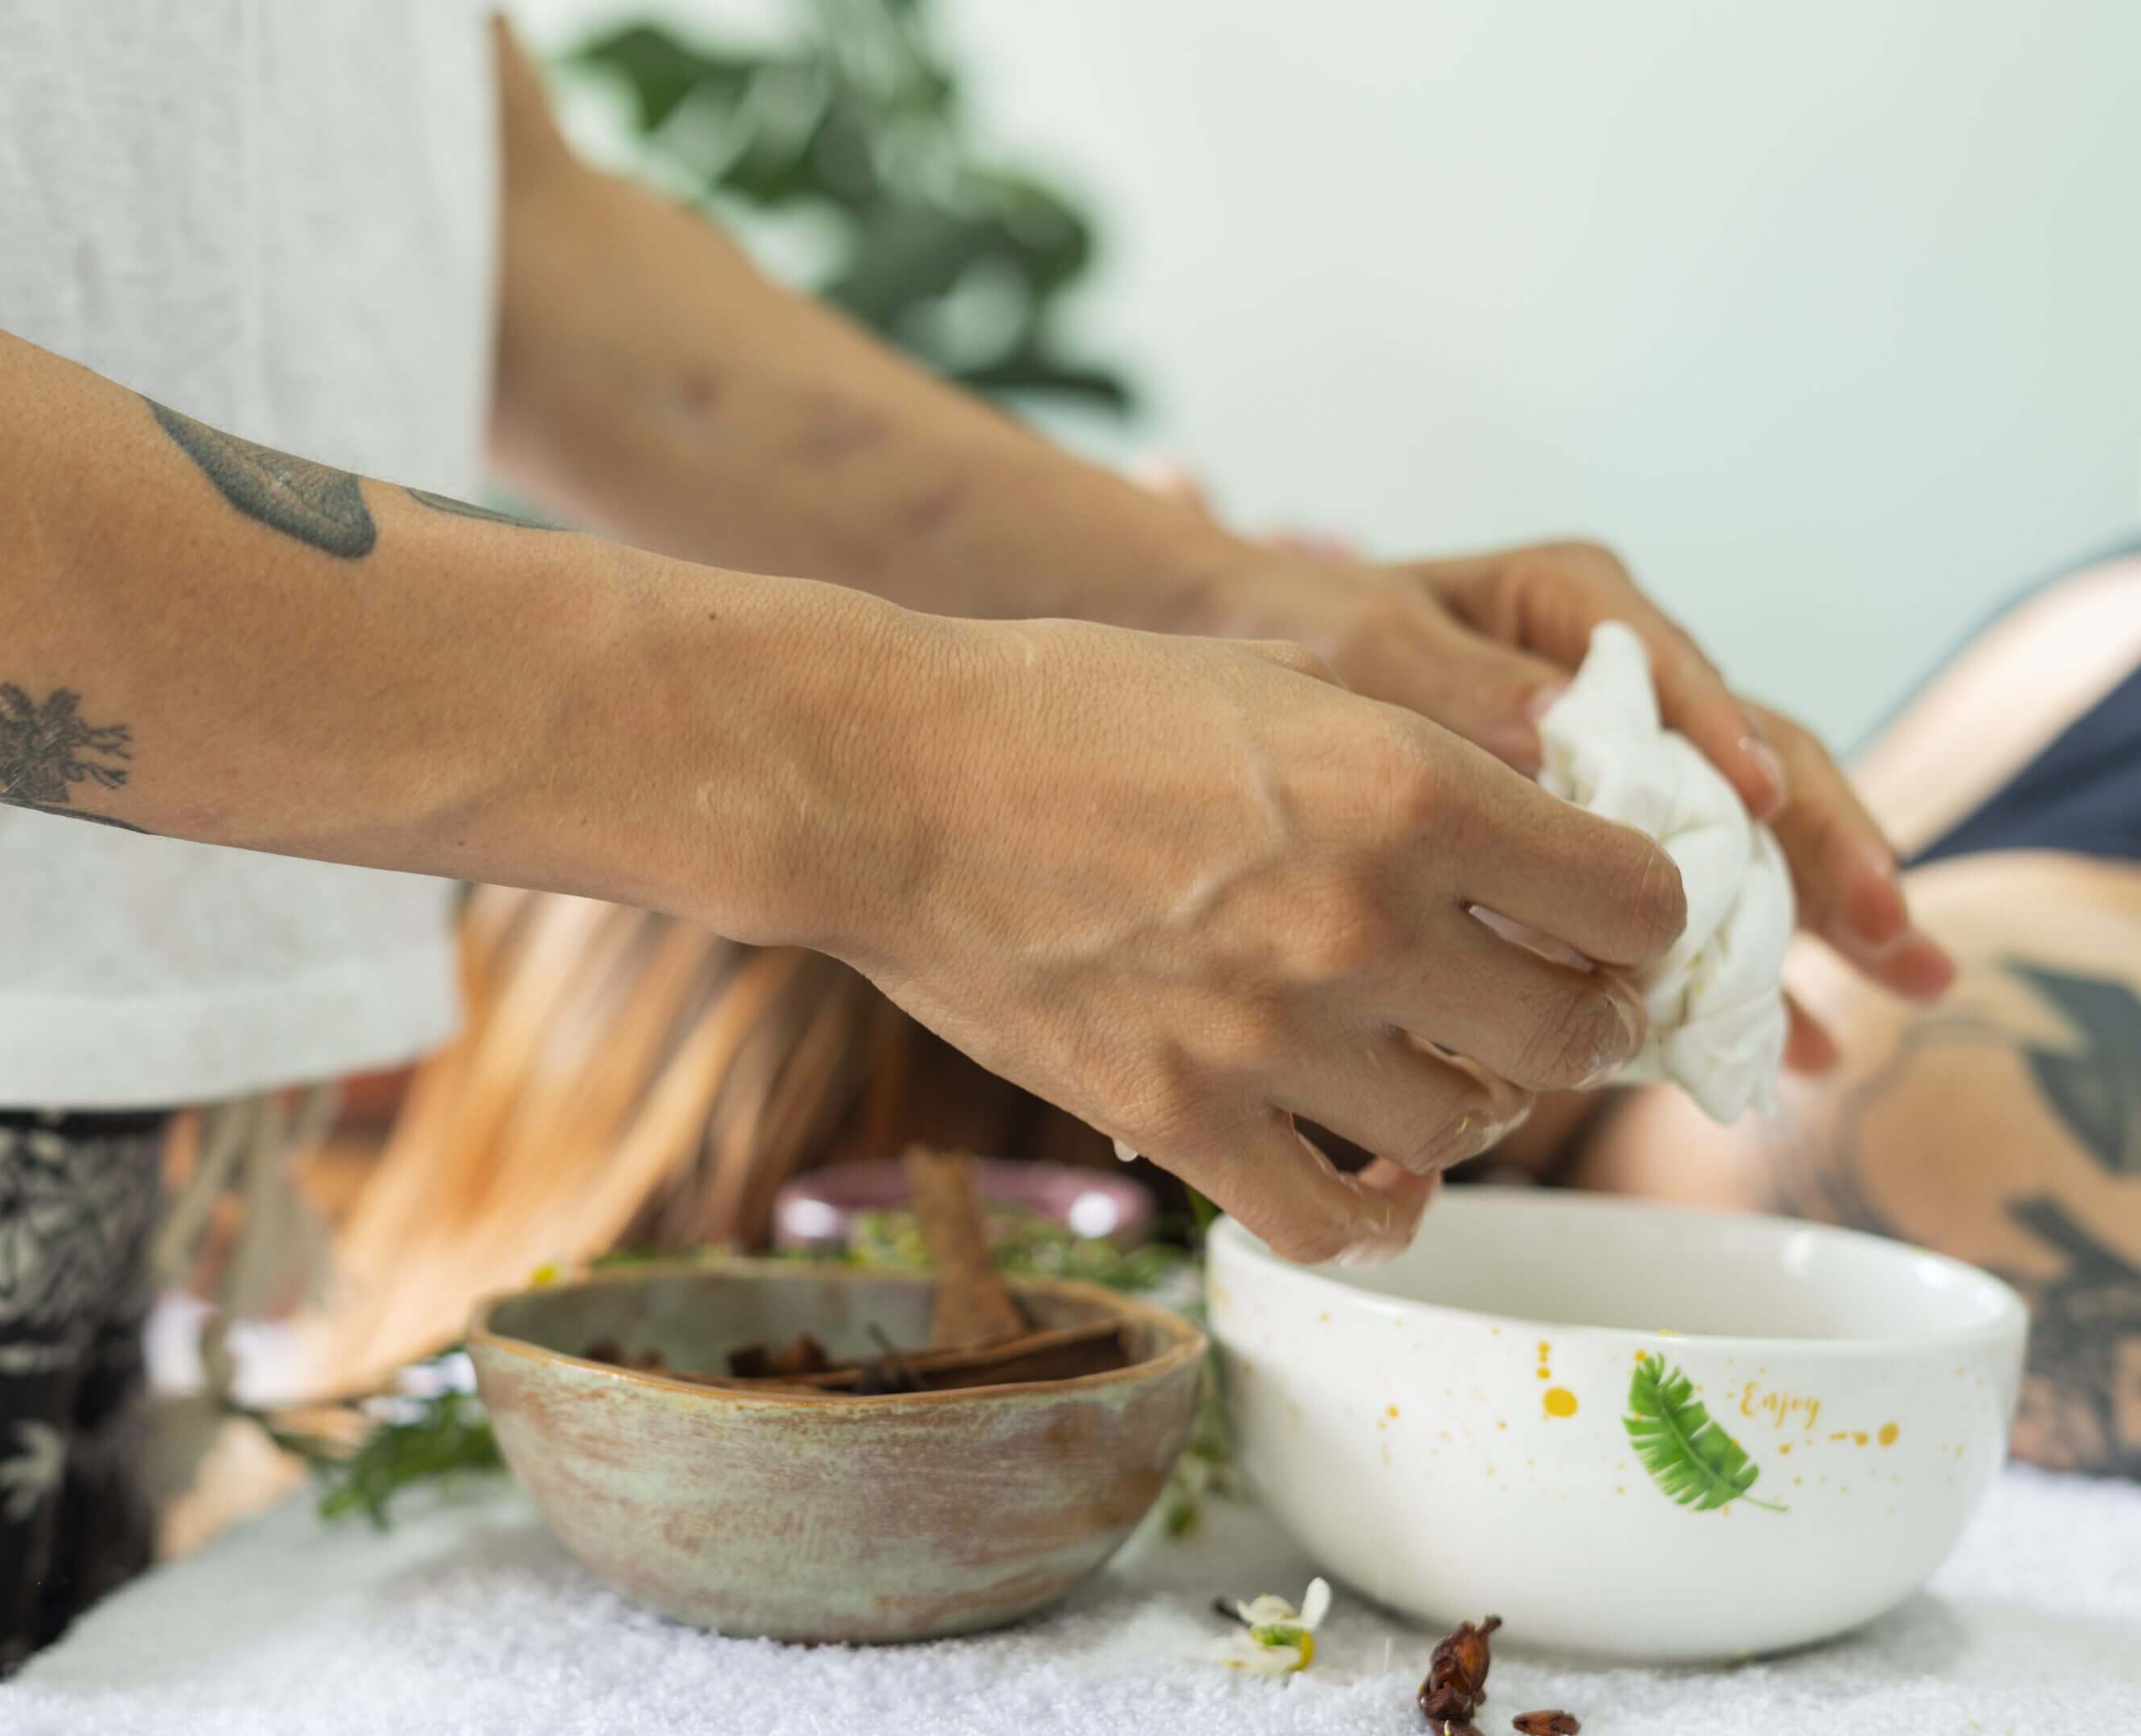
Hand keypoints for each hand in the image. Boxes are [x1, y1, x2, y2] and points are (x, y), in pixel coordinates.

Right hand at [830, 618, 1685, 1261]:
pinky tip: (1370, 1178)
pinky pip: (1335, 1219)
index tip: (1607, 924)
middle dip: (1581, 1023)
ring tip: (1433, 1073)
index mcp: (1406, 785)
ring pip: (1466, 1131)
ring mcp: (1266, 1032)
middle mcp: (1361, 918)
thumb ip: (1414, 754)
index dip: (1639, 917)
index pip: (1632, 898)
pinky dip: (1376, 1213)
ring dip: (1473, 1108)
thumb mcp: (1274, 676)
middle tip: (1546, 1010)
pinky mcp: (1175, 1115)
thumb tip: (1525, 830)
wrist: (884, 776)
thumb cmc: (1066, 704)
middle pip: (1573, 1031)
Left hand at [1220, 539, 1956, 1059]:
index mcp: (1571, 610)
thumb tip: (1552, 725)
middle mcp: (1621, 683)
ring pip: (1746, 844)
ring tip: (1905, 988)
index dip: (1727, 742)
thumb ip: (1455, 686)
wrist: (1247, 678)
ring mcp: (1624, 770)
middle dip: (1828, 848)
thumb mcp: (1364, 648)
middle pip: (1751, 761)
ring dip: (1822, 919)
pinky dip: (1740, 972)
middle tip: (1890, 929)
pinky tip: (1805, 1050)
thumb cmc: (1309, 645)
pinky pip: (1688, 908)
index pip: (1675, 673)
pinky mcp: (1605, 851)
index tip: (1766, 808)